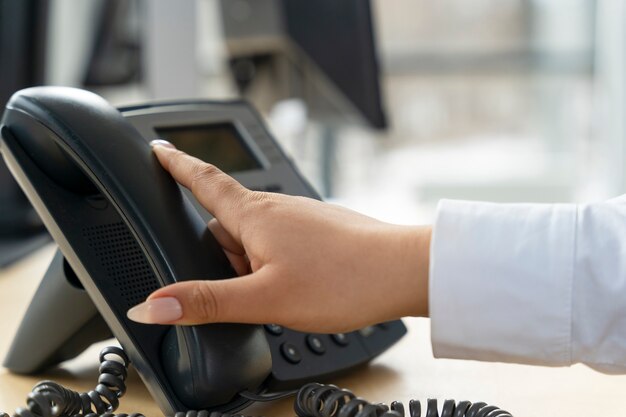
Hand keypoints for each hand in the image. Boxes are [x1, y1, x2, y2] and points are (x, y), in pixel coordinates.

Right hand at [127, 141, 430, 332]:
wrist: (404, 271)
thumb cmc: (343, 279)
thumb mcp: (264, 298)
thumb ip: (207, 301)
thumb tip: (154, 304)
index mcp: (256, 215)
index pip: (204, 181)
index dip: (176, 165)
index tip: (158, 149)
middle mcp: (278, 208)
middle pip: (227, 224)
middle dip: (223, 256)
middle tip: (244, 291)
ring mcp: (302, 218)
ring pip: (256, 240)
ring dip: (253, 267)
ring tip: (280, 297)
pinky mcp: (320, 231)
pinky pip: (282, 245)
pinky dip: (278, 267)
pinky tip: (300, 289)